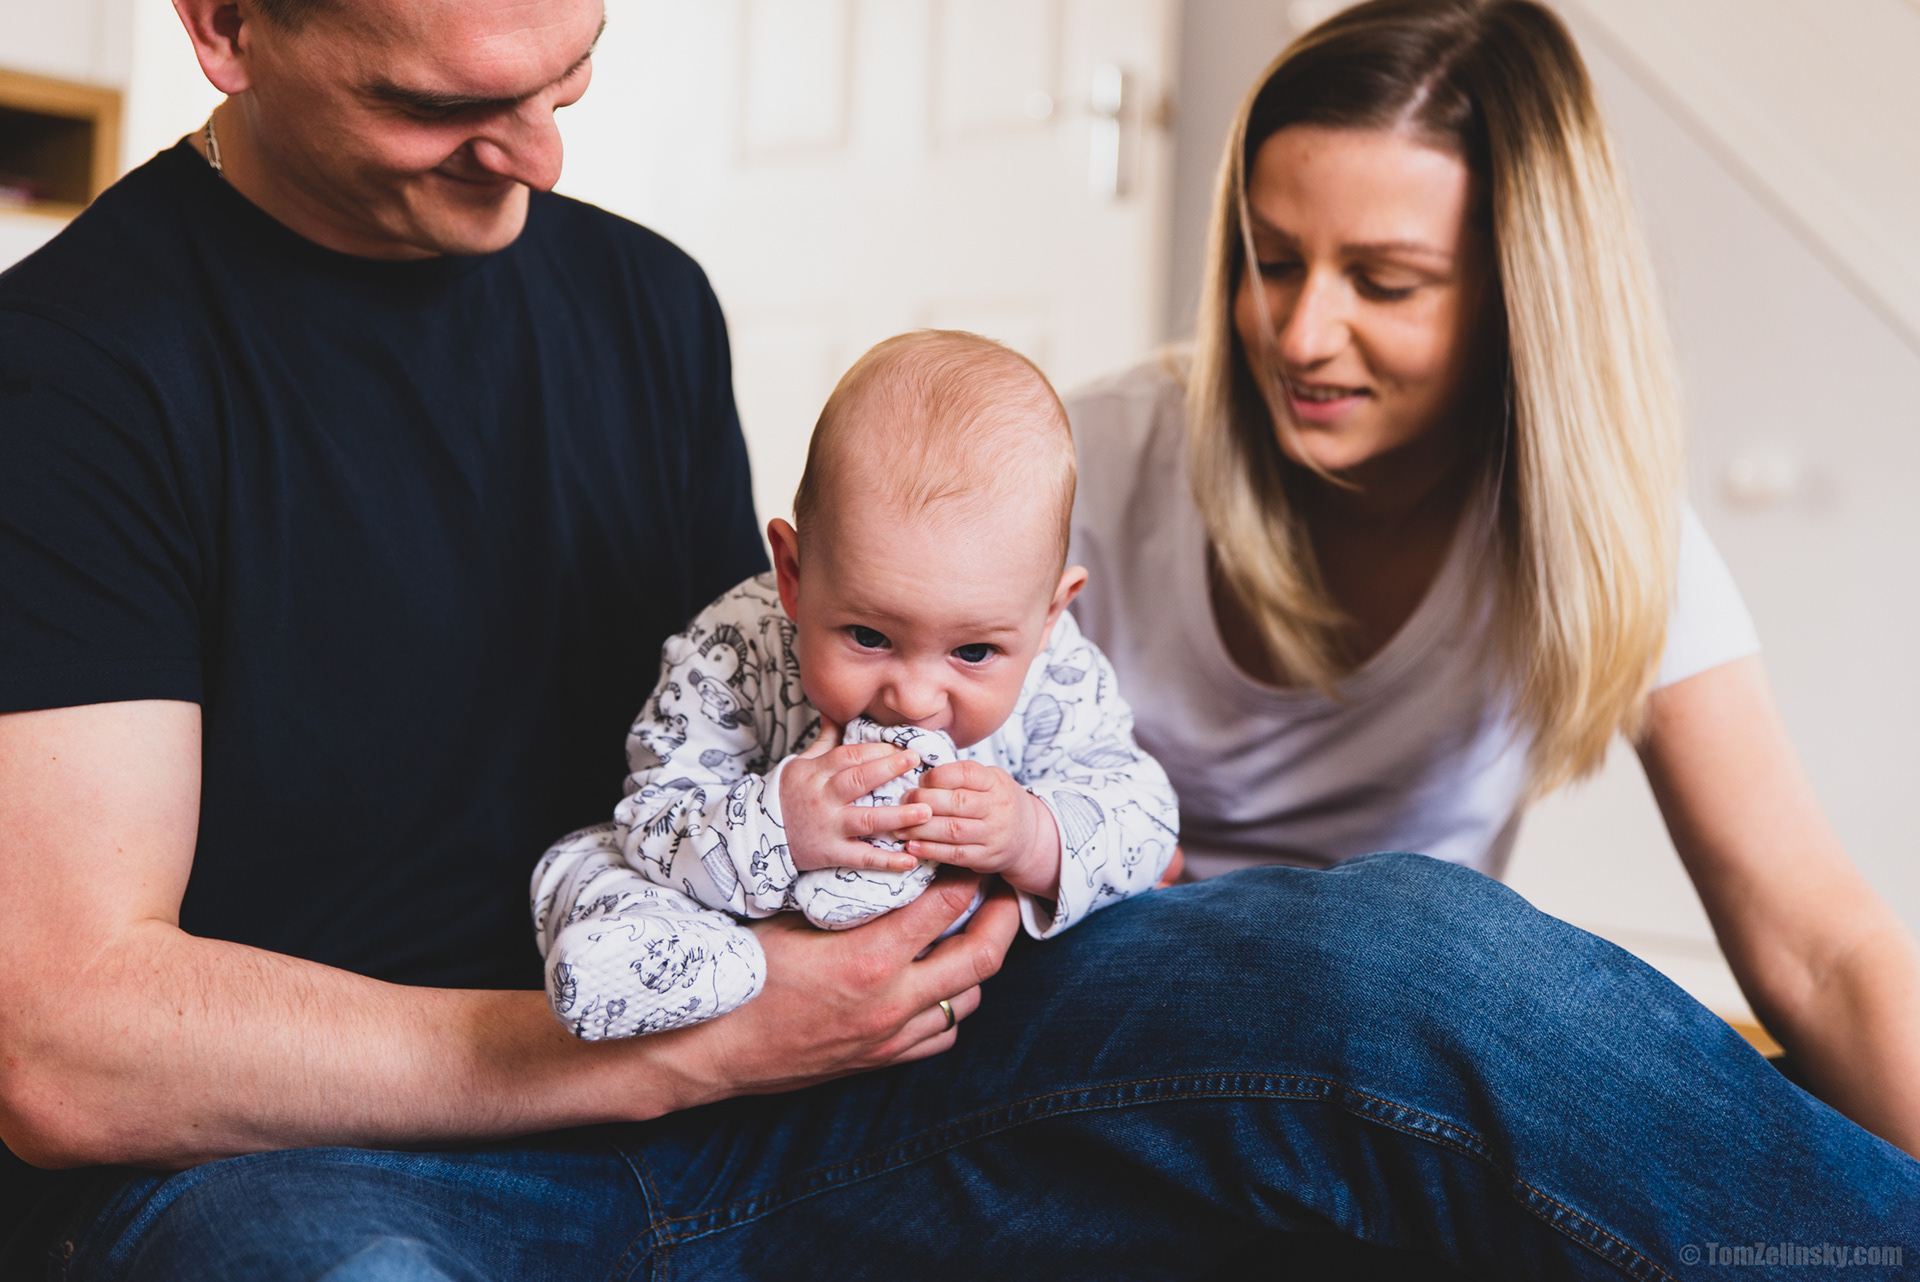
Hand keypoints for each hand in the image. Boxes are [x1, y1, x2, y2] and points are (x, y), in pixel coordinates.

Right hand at [677, 873, 1020, 1099]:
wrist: (715, 1049)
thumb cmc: (746, 975)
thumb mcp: (793, 921)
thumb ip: (847, 900)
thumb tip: (883, 866)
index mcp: (869, 958)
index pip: (945, 906)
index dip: (968, 875)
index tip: (975, 858)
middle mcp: (891, 1001)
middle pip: (981, 957)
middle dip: (1005, 919)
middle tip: (1009, 892)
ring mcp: (889, 1037)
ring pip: (968, 1000)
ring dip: (978, 965)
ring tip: (977, 933)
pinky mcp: (879, 1061)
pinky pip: (940, 1036)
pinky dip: (951, 1007)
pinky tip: (941, 985)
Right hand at [778, 719, 930, 872]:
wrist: (759, 833)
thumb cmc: (787, 795)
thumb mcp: (800, 764)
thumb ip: (824, 742)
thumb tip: (834, 712)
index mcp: (816, 773)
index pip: (848, 756)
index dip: (876, 750)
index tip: (901, 747)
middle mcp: (822, 798)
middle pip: (858, 780)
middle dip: (888, 769)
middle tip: (916, 760)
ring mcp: (828, 827)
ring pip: (866, 820)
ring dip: (897, 817)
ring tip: (926, 811)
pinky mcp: (831, 853)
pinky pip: (862, 857)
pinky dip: (887, 861)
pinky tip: (910, 860)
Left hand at [899, 760, 1061, 897]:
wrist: (1028, 837)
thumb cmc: (997, 803)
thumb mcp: (990, 781)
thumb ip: (962, 776)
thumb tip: (919, 773)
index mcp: (996, 782)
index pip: (966, 773)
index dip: (938, 776)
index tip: (920, 780)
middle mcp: (998, 808)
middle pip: (957, 802)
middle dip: (924, 801)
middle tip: (903, 801)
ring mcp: (993, 835)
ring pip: (953, 830)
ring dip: (921, 828)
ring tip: (899, 827)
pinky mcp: (986, 858)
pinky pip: (955, 855)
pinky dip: (931, 850)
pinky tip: (912, 846)